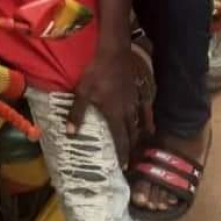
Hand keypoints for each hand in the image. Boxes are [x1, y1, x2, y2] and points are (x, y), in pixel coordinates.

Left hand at [68, 44, 140, 165]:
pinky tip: (149, 127)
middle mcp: (127, 111)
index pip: (119, 139)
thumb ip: (77, 113)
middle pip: (132, 135)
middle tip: (132, 163)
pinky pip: (144, 111)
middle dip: (132, 150)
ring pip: (140, 124)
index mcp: (114, 114)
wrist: (113, 53)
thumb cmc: (96, 72)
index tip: (124, 167)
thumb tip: (70, 133)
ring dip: (139, 138)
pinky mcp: (137, 93)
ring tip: (141, 150)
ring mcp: (134, 102)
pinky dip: (147, 121)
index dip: (122, 154)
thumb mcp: (82, 92)